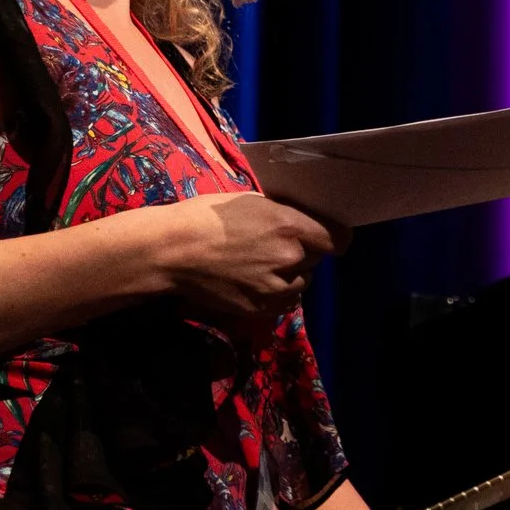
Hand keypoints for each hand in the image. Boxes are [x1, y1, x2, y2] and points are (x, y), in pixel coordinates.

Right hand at [155, 192, 347, 322]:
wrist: (172, 250)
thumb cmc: (206, 217)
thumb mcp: (251, 202)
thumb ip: (283, 214)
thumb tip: (302, 220)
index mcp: (290, 225)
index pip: (337, 239)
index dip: (335, 238)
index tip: (330, 238)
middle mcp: (290, 257)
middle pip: (317, 259)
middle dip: (305, 253)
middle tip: (278, 246)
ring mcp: (275, 285)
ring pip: (302, 283)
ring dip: (292, 275)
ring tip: (264, 265)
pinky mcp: (260, 307)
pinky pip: (285, 302)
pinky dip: (279, 294)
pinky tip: (258, 282)